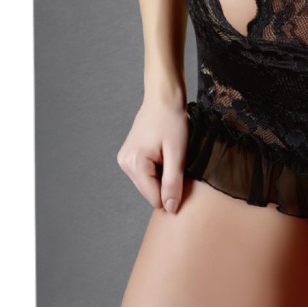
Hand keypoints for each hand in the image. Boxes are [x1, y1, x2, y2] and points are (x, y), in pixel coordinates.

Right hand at [117, 93, 188, 212]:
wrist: (163, 97)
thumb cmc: (172, 120)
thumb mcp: (177, 152)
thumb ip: (173, 182)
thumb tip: (170, 209)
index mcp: (134, 164)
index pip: (154, 198)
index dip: (172, 193)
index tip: (182, 176)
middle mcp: (125, 164)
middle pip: (149, 192)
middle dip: (166, 183)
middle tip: (176, 161)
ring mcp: (125, 160)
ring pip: (148, 184)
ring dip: (162, 175)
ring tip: (169, 155)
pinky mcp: (129, 156)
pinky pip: (145, 174)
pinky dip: (157, 169)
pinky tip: (163, 154)